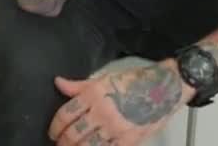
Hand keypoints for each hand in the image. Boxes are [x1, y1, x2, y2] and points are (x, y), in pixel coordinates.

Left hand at [48, 59, 188, 145]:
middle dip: (63, 141)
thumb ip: (79, 85)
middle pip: (74, 133)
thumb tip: (59, 83)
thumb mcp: (104, 78)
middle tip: (59, 144)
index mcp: (94, 95)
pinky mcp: (130, 139)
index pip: (66, 114)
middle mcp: (102, 112)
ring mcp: (116, 128)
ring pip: (88, 145)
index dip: (55, 126)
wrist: (164, 87)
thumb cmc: (136, 82)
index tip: (53, 132)